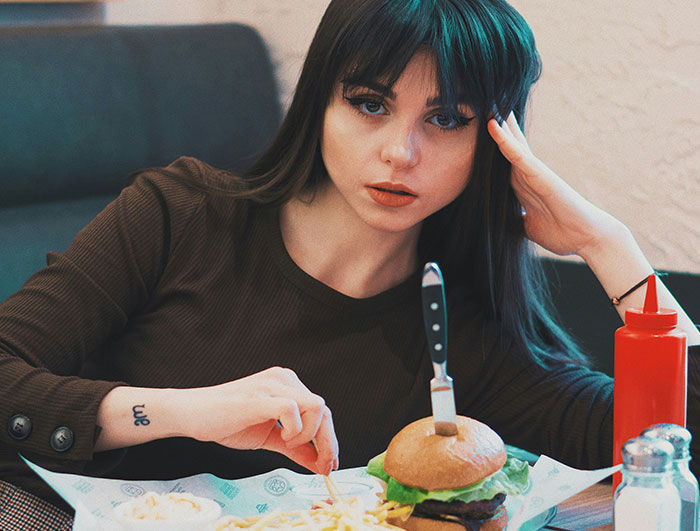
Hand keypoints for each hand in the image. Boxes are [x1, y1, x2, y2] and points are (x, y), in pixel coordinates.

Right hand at [176, 367, 338, 474]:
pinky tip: (282, 438)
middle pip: (324, 409)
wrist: (192, 413)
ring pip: (316, 406)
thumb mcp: (269, 437)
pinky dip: (295, 429)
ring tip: (288, 443)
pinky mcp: (259, 397)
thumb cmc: (226, 421)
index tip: (328, 463)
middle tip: (322, 465)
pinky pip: (292, 409)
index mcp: (287, 385)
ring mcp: (272, 385)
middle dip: (328, 443)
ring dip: (310, 433)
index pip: (322, 410)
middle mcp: (284, 379)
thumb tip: (318, 463)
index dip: (329, 439)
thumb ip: (295, 448)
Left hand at [487, 112, 622, 259]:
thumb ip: (515, 221)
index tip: (479, 131)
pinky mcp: (541, 176)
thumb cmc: (562, 233)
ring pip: (512, 145)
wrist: (587, 239)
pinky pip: (519, 156)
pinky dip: (505, 142)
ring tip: (487, 103)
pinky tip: (495, 126)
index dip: (493, 148)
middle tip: (485, 105)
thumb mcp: (528, 227)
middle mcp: (529, 176)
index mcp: (524, 187)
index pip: (504, 163)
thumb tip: (500, 225)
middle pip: (509, 146)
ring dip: (500, 125)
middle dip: (498, 128)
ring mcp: (535, 173)